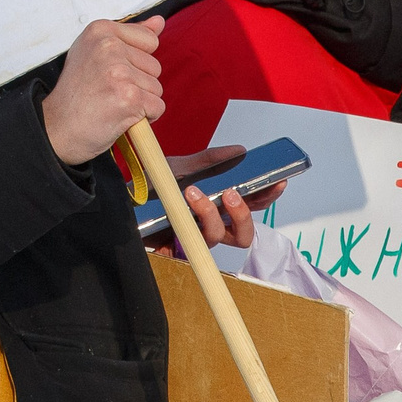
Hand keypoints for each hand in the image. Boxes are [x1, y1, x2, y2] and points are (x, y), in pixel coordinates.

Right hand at [41, 17, 164, 167]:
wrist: (57, 129)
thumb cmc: (76, 95)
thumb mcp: (95, 53)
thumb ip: (130, 35)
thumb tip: (159, 22)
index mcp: (100, 31)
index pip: (149, 40)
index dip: (134, 62)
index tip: (110, 72)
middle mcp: (109, 47)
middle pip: (154, 66)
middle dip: (137, 83)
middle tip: (108, 92)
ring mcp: (120, 73)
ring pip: (156, 88)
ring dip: (140, 101)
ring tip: (111, 104)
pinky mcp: (130, 98)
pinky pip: (157, 107)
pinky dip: (144, 118)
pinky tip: (119, 116)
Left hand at [146, 145, 288, 257]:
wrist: (124, 201)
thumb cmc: (156, 188)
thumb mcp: (182, 168)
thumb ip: (210, 160)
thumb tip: (239, 151)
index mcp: (219, 208)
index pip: (252, 207)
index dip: (268, 197)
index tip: (278, 180)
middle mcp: (210, 227)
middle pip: (243, 235)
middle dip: (242, 215)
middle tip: (231, 192)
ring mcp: (194, 241)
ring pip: (215, 238)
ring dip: (208, 214)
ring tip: (192, 192)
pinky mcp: (173, 250)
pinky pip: (185, 249)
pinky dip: (184, 229)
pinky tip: (176, 212)